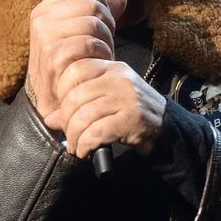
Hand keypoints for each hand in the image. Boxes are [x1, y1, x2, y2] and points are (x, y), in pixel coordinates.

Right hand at [26, 0, 126, 118]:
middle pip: (91, 3)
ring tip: (102, 53)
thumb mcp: (83, 34)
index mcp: (46, 9)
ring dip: (106, 40)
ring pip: (92, 21)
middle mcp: (42, 19)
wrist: (53, 101)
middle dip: (107, 22)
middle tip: (106, 42)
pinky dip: (100, 53)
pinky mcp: (54, 55)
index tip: (101, 20)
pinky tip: (98, 63)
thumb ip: (100, 14)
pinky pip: (88, 42)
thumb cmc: (70, 65)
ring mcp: (46, 37)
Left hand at [44, 59, 165, 158]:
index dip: (62, 92)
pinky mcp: (132, 119)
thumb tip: (50, 118)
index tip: (65, 111)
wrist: (170, 131)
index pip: (75, 69)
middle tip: (69, 135)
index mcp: (113, 68)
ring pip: (83, 116)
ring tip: (77, 147)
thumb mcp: (109, 101)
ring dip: (75, 137)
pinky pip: (96, 132)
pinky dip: (85, 145)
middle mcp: (120, 79)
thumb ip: (81, 104)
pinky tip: (86, 151)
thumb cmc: (135, 115)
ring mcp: (128, 98)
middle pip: (75, 96)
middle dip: (66, 121)